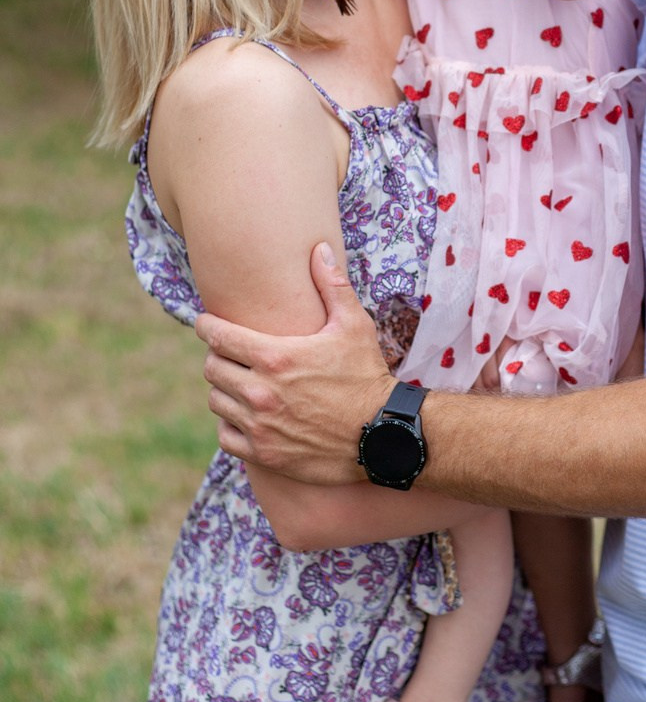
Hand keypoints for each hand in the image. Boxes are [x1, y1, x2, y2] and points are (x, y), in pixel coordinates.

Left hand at [195, 242, 392, 484]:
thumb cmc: (367, 375)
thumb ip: (331, 285)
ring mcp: (260, 425)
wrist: (383, 434)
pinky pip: (225, 435)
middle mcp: (260, 392)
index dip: (207, 326)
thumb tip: (318, 248)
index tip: (207, 323)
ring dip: (225, 390)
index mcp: (275, 356)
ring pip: (216, 401)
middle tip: (231, 353)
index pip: (216, 336)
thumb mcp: (354, 325)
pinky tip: (246, 415)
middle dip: (219, 356)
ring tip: (241, 383)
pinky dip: (230, 424)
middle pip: (212, 368)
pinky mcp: (264, 453)